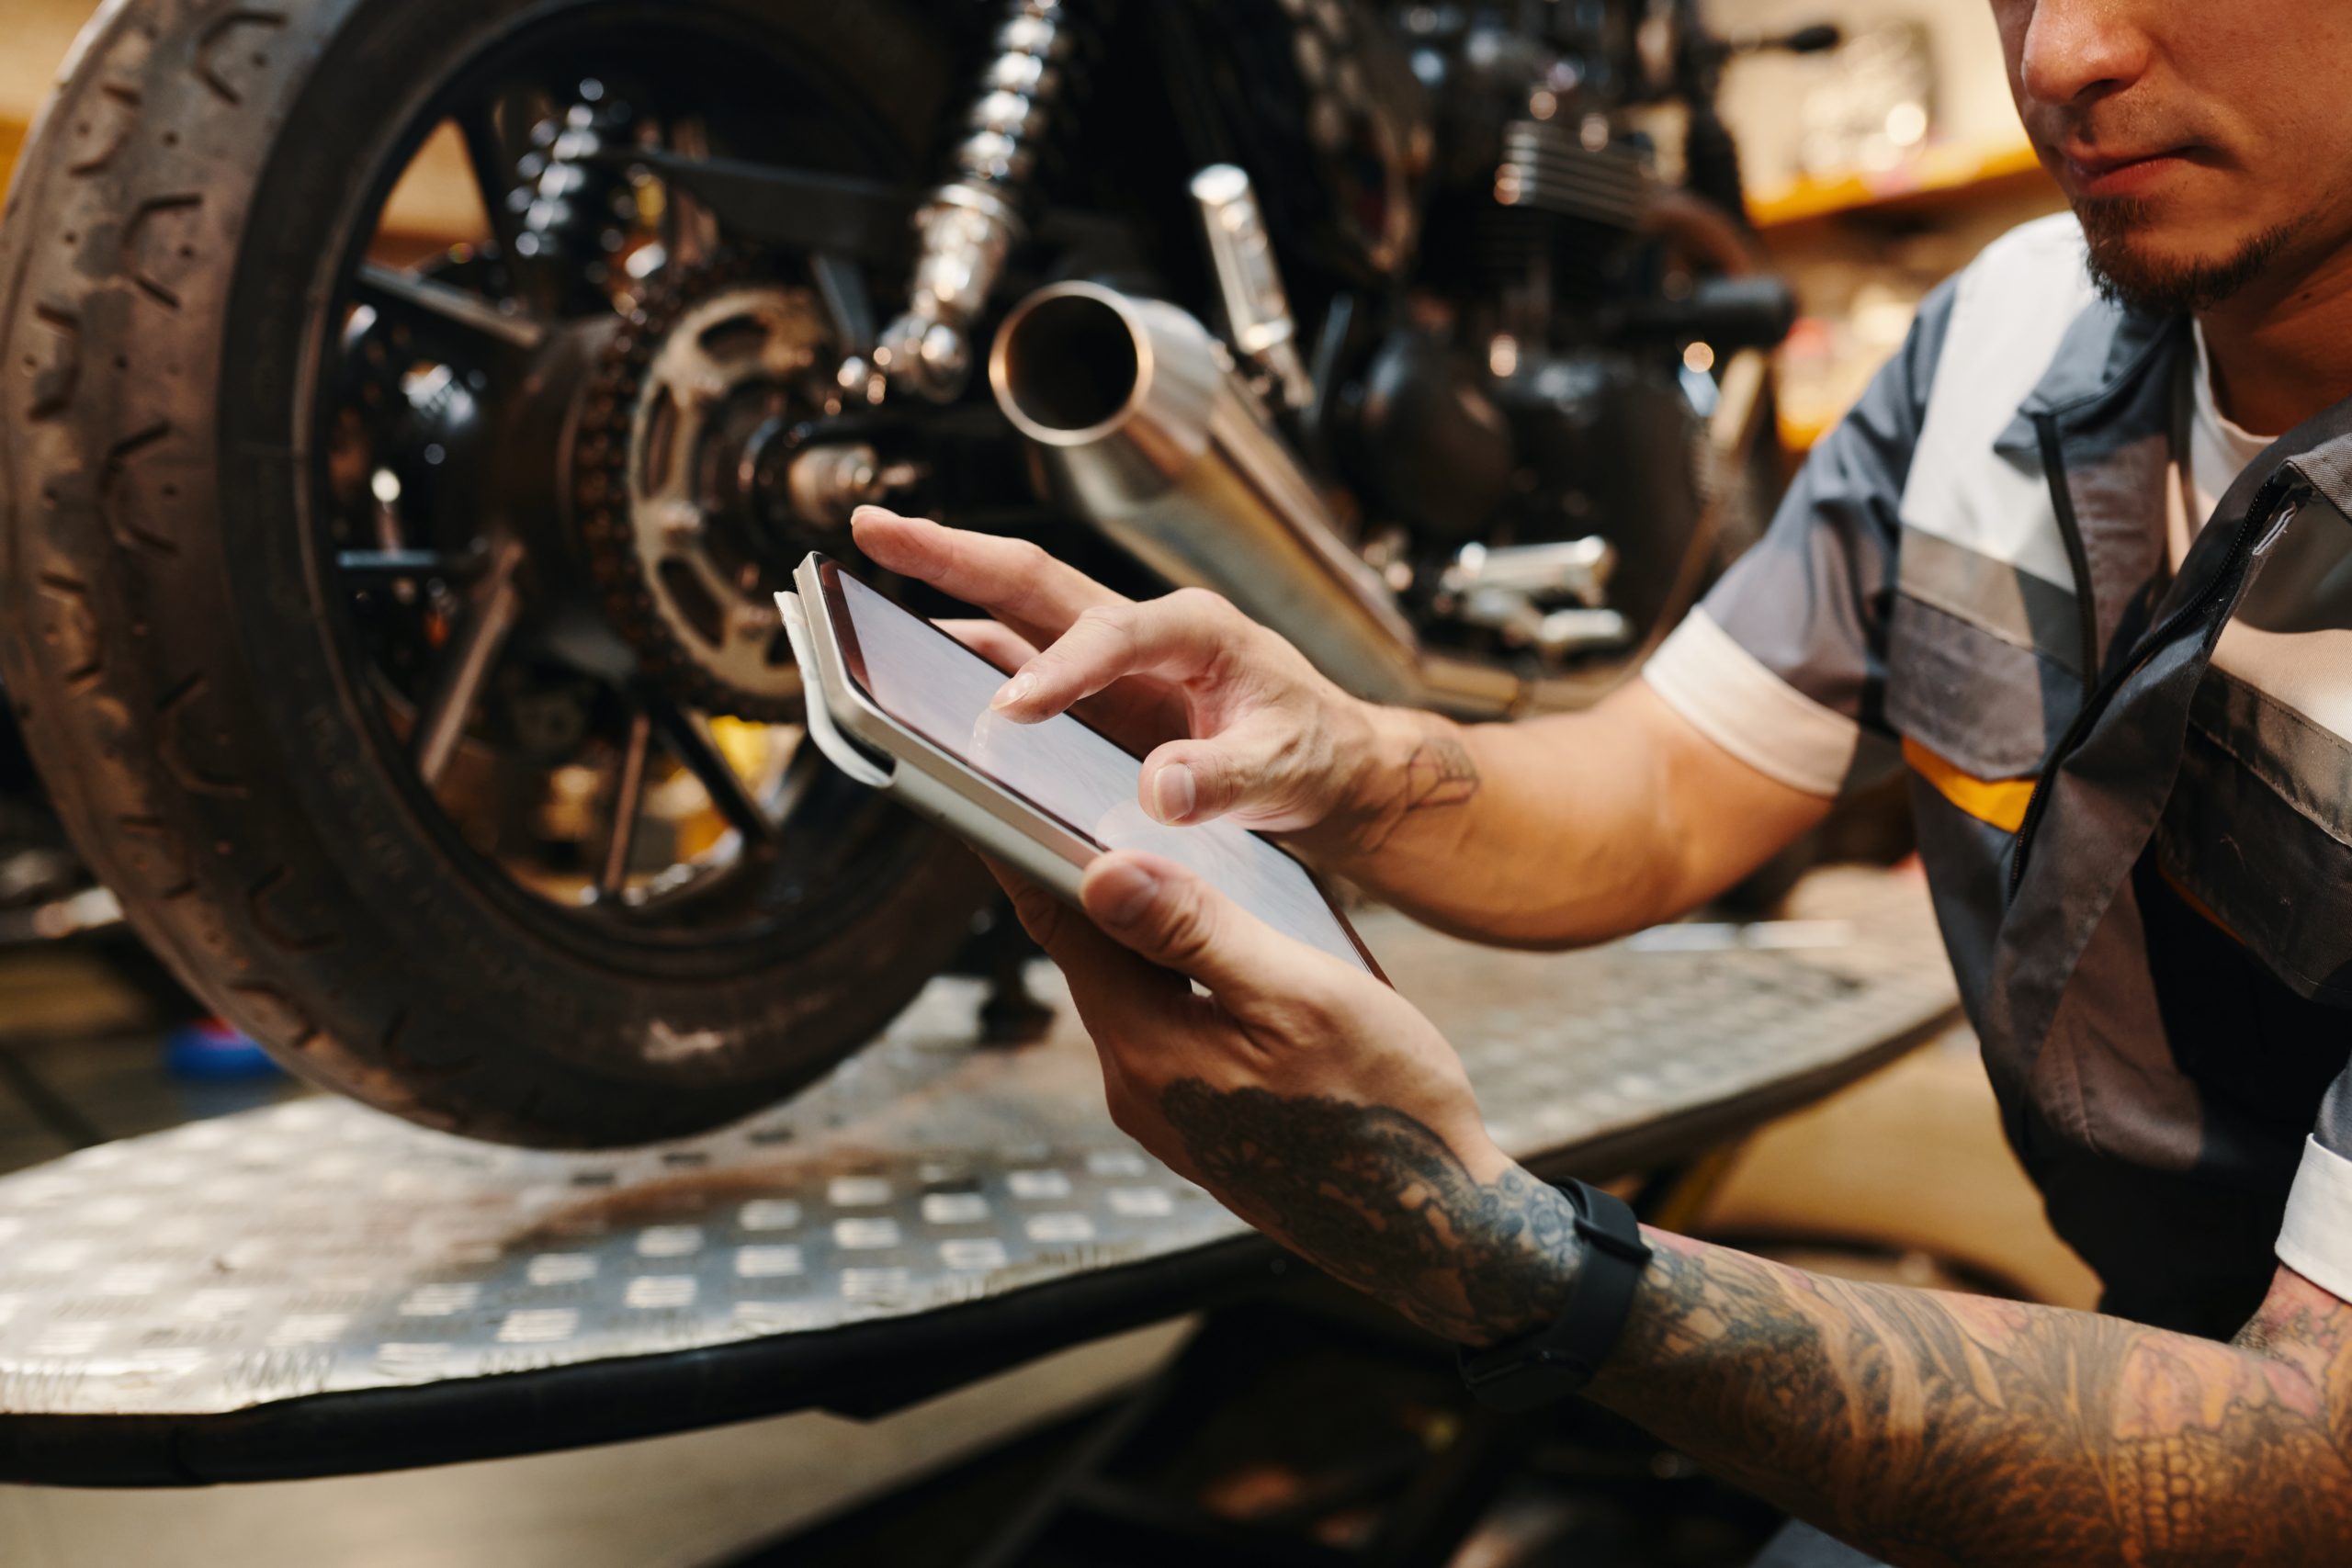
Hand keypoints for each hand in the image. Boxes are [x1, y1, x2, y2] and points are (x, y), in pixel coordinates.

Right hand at [851, 507, 1391, 852]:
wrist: (1331, 765)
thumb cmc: (1312, 755)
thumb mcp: (1283, 774)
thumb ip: (1225, 781)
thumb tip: (1160, 791)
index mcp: (1196, 631)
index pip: (1113, 634)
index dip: (1059, 669)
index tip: (1010, 710)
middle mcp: (1144, 627)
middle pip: (1035, 579)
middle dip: (952, 552)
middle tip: (872, 525)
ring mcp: (1114, 657)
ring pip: (1015, 612)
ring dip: (942, 594)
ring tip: (860, 581)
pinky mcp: (1096, 691)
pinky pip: (1019, 660)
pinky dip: (965, 655)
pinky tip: (912, 660)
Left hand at [991, 846, 1583, 1345]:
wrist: (1436, 1230)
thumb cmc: (1385, 1109)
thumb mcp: (1300, 995)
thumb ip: (1197, 932)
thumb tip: (1097, 874)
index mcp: (1146, 1050)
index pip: (1059, 926)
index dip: (1027, 849)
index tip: (995, 787)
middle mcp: (1136, 1087)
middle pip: (1092, 956)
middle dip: (1094, 882)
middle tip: (1085, 797)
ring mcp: (1166, 1113)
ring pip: (1134, 991)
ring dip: (1146, 931)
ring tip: (1165, 860)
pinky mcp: (1201, 1125)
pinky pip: (1170, 1028)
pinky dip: (1180, 977)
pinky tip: (1223, 949)